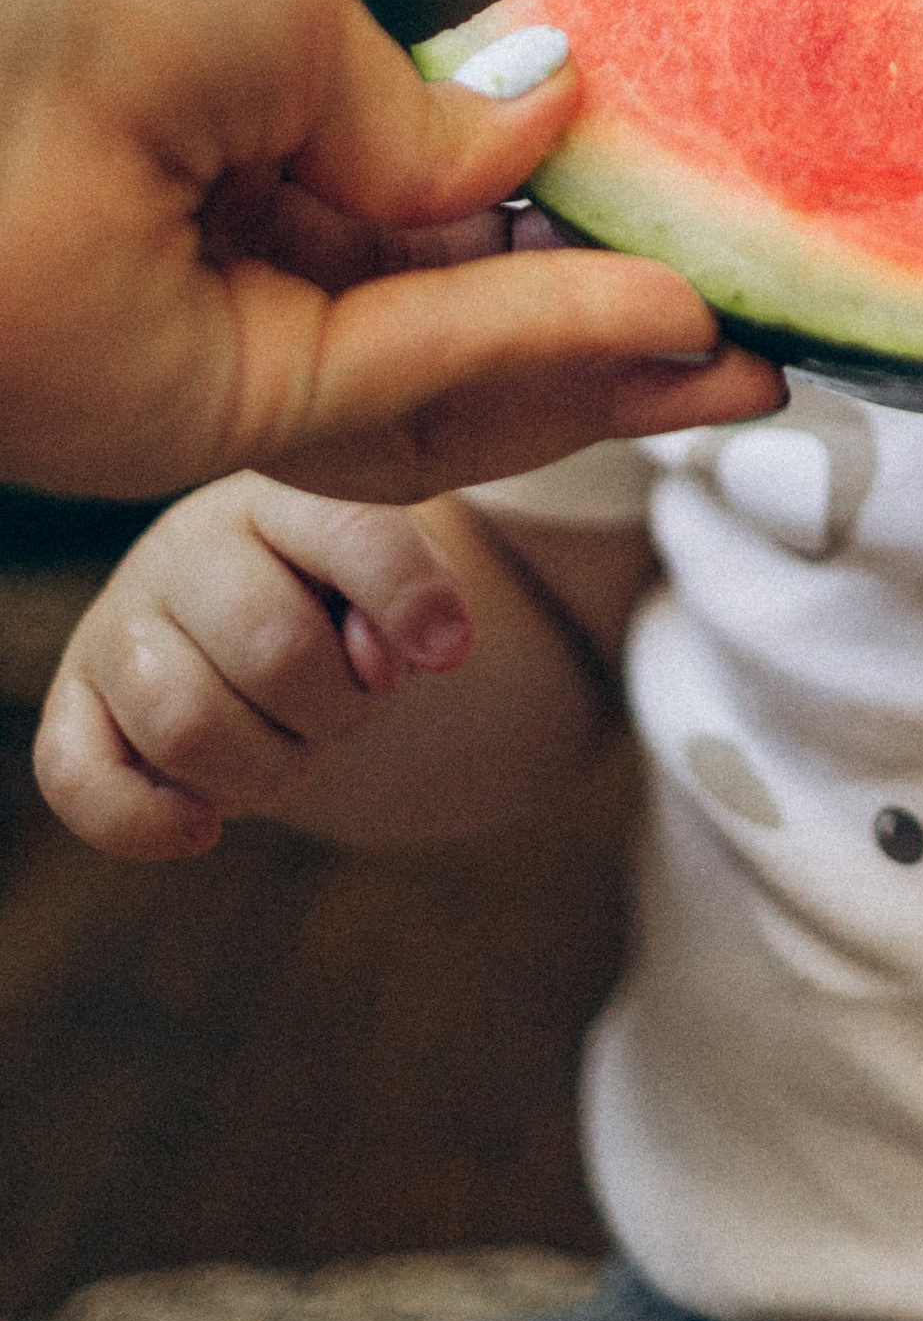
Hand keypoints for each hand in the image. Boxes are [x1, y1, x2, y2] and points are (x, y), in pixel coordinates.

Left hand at [0, 0, 781, 500]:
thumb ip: (412, 106)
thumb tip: (547, 129)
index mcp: (212, 127)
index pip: (417, 205)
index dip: (556, 221)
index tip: (685, 216)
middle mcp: (214, 253)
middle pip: (452, 314)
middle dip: (611, 330)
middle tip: (757, 328)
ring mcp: (208, 344)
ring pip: (446, 383)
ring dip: (607, 370)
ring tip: (750, 350)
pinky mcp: (200, 419)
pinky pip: (401, 389)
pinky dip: (539, 355)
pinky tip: (660, 320)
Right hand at [34, 476, 471, 859]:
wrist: (251, 614)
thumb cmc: (337, 598)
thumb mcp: (390, 588)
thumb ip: (403, 605)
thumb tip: (379, 664)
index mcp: (281, 493)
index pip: (348, 530)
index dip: (406, 596)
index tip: (453, 653)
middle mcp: (185, 547)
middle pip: (271, 646)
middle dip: (337, 708)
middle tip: (349, 710)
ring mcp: (118, 626)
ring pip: (184, 722)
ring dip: (265, 767)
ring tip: (289, 748)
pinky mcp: (72, 707)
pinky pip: (79, 781)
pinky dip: (148, 823)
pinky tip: (205, 827)